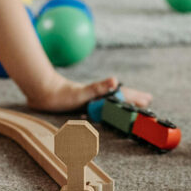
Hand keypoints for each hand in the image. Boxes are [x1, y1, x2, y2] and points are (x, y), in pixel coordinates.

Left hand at [25, 75, 151, 112]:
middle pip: (118, 97)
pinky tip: (104, 110)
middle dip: (132, 99)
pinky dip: (106, 109)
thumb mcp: (82, 92)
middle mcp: (96, 97)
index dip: (135, 98)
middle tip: (147, 100)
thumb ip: (98, 87)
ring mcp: (89, 100)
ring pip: (109, 102)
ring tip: (131, 105)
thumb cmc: (62, 94)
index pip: (122, 95)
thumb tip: (115, 80)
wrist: (42, 93)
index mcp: (99, 94)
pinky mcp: (80, 105)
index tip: (148, 99)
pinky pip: (98, 108)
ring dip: (121, 104)